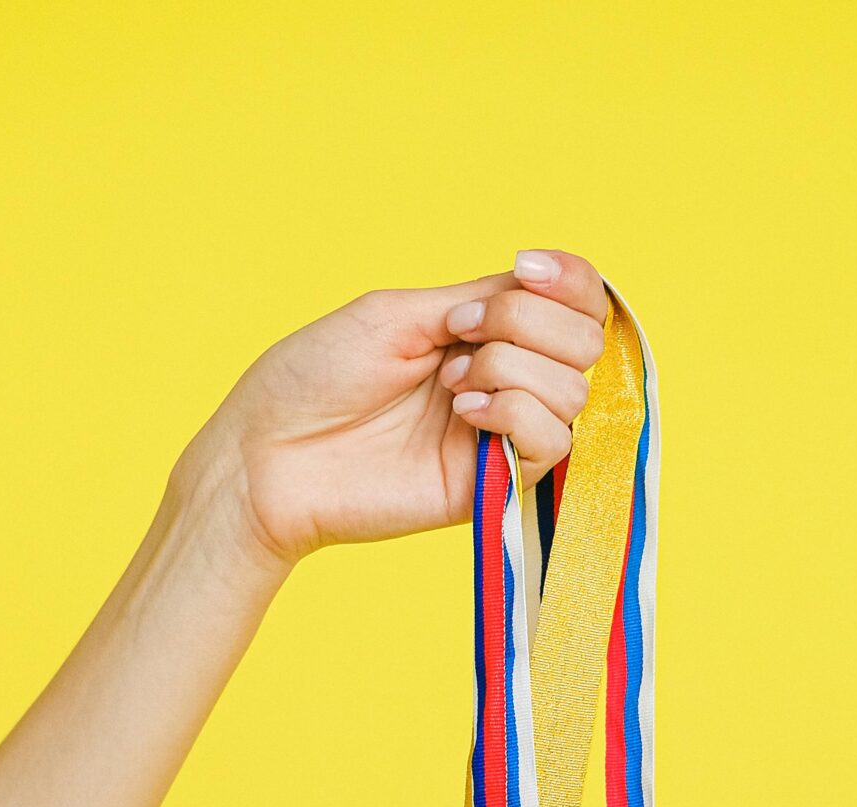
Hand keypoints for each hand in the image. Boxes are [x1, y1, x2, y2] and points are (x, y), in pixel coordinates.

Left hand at [184, 249, 609, 570]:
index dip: (570, 280)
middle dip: (529, 324)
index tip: (524, 269)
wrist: (272, 456)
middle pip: (585, 341)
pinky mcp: (494, 486)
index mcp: (483, 331)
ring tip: (450, 386)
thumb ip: (478, 300)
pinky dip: (518, 415)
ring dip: (513, 370)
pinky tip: (466, 414)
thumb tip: (541, 292)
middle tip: (457, 340)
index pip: (575, 302)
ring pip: (573, 391)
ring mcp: (502, 435)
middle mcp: (504, 380)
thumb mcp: (398, 314)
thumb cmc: (315, 377)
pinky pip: (553, 445)